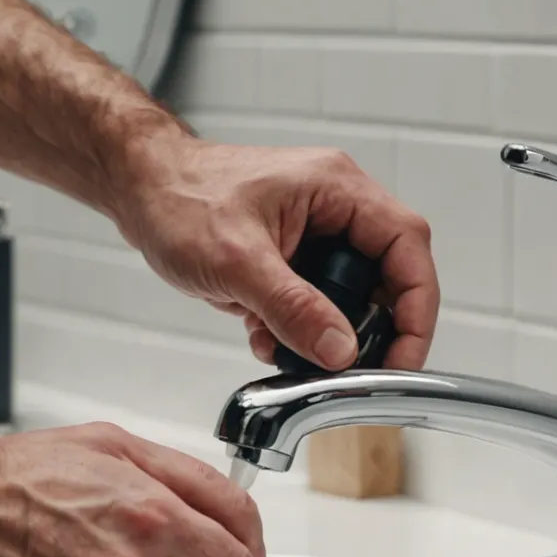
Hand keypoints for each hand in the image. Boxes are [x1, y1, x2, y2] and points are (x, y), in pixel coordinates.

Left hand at [113, 137, 438, 370]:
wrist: (139, 190)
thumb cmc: (179, 197)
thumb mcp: (237, 260)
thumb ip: (293, 308)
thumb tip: (340, 350)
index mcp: (338, 189)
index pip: (407, 245)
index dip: (417, 305)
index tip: (405, 355)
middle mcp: (335, 208)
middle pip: (386, 277)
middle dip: (365, 328)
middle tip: (348, 368)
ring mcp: (315, 234)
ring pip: (349, 297)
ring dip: (324, 333)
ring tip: (291, 351)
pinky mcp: (292, 259)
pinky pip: (316, 304)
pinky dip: (296, 330)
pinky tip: (264, 336)